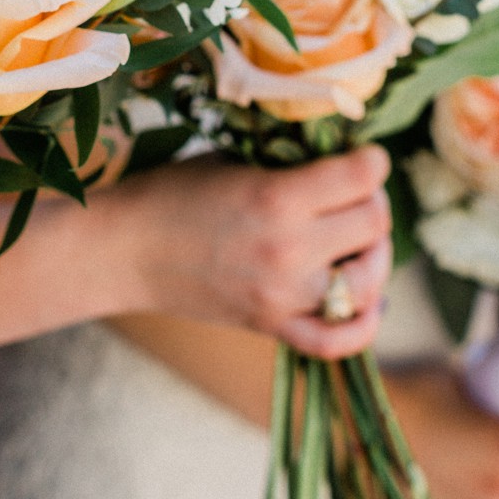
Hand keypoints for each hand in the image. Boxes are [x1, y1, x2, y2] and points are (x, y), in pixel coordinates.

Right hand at [124, 148, 393, 359]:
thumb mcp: (233, 159)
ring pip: (369, 279)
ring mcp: (282, 294)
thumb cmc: (172, 193)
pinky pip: (338, 340)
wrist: (124, 251)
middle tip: (353, 195)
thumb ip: (289, 162)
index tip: (365, 157)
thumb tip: (341, 158)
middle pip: (374, 223)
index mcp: (276, 196)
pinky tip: (368, 300)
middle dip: (372, 202)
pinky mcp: (272, 326)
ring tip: (356, 241)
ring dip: (373, 256)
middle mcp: (287, 248)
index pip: (363, 177)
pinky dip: (363, 324)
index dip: (372, 161)